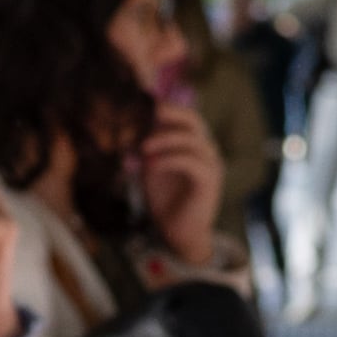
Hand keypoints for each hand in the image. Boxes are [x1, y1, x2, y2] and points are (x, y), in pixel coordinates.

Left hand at [131, 97, 223, 255]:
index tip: (142, 104)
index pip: (185, 116)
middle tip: (147, 113)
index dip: (166, 107)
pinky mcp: (209, 182)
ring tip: (142, 148)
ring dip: (165, 140)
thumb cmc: (164, 199)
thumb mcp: (150, 166)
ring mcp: (211, 165)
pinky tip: (150, 166)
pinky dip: (169, 160)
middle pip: (194, 120)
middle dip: (170, 113)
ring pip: (192, 140)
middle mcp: (206, 150)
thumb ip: (146, 146)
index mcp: (193, 144)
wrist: (178, 233)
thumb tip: (126, 125)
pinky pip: (191, 163)